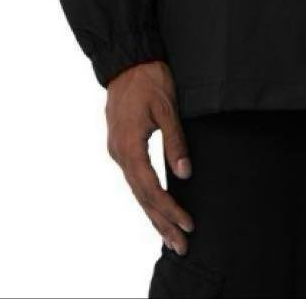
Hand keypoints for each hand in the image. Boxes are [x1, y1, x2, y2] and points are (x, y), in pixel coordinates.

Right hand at [106, 61, 193, 254]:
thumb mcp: (167, 108)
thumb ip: (175, 141)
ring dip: (154, 214)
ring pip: (136, 191)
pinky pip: (134, 179)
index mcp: (129, 147)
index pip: (151, 188)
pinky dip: (146, 197)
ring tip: (171, 237)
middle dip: (162, 223)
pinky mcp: (121, 146)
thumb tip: (184, 174)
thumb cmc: (150, 80)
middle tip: (181, 245)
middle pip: (141, 197)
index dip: (170, 209)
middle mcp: (119, 154)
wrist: (127, 61)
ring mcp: (117, 151)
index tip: (188, 224)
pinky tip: (156, 209)